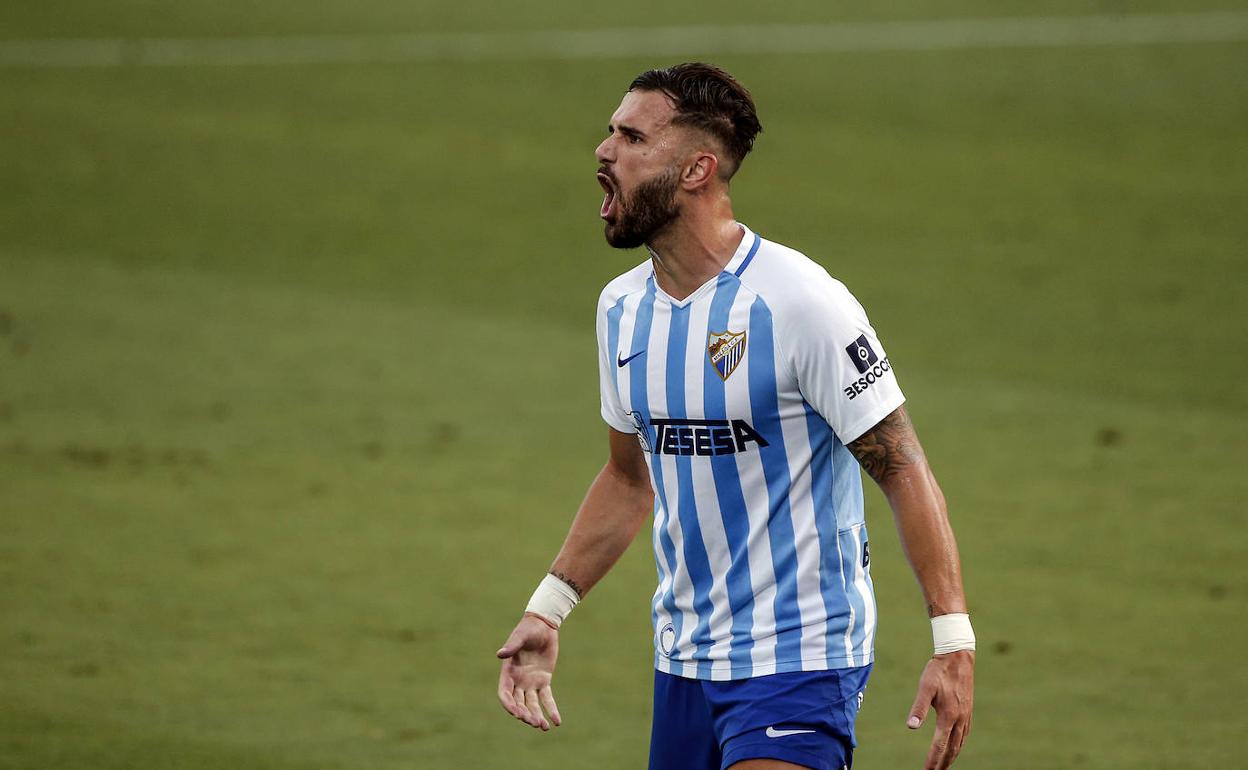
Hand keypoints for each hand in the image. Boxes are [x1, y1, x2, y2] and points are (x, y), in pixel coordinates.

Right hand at [496, 614, 561, 730]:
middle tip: (534, 722)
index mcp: (508, 673)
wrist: (543, 625)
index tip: (517, 714)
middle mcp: (518, 681)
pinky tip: (557, 722)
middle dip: (525, 714)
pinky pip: (547, 699)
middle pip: (519, 703)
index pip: (504, 694)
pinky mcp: (544, 681)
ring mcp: (531, 683)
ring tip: (544, 727)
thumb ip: (511, 647)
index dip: (509, 705)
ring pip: (532, 705)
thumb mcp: (520, 637)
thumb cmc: (527, 629)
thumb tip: (500, 654)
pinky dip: (551, 710)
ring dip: (537, 716)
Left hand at [906, 649, 974, 768]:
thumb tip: (911, 727)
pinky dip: (959, 745)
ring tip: (944, 765)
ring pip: (960, 743)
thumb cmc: (938, 671)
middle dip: (943, 763)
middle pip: (952, 748)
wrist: (958, 657)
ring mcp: (966, 716)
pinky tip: (955, 747)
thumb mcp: (925, 687)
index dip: (933, 759)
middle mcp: (960, 719)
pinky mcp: (968, 711)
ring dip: (952, 756)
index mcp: (948, 715)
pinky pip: (965, 734)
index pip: (940, 745)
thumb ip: (918, 708)